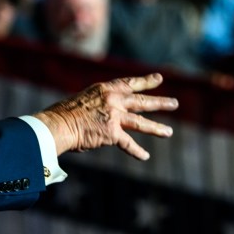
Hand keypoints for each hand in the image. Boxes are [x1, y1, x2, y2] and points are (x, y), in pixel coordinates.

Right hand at [33, 72, 177, 160]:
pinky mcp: (112, 133)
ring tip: (169, 132)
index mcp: (105, 89)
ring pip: (141, 122)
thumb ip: (100, 103)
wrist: (57, 125)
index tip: (159, 78)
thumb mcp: (85, 99)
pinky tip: (145, 156)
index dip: (146, 81)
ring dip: (157, 128)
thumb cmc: (64, 114)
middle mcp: (113, 100)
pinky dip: (137, 151)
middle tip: (175, 103)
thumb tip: (106, 112)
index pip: (130, 83)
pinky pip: (128, 143)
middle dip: (160, 103)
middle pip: (142, 102)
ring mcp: (114, 116)